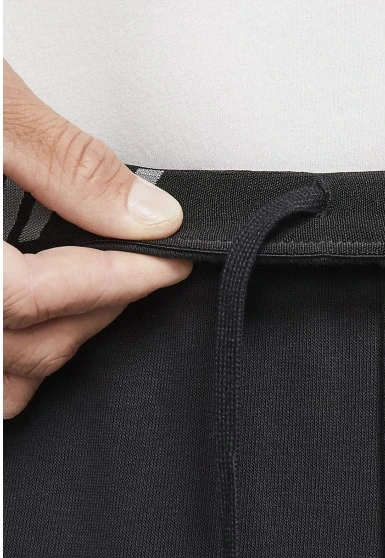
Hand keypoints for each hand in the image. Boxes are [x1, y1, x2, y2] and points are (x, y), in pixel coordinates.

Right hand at [3, 61, 191, 417]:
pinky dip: (9, 367)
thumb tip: (143, 213)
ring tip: (96, 297)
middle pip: (24, 346)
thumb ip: (61, 163)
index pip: (37, 297)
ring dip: (54, 346)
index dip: (119, 282)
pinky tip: (33, 328)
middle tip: (143, 273)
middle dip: (100, 310)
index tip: (167, 265)